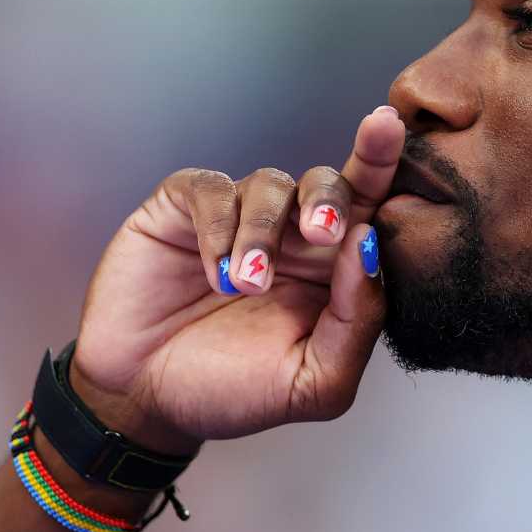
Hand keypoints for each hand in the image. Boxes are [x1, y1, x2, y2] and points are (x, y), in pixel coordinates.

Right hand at [66, 107, 404, 452]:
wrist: (143, 402)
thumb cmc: (231, 392)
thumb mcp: (314, 382)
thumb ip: (357, 321)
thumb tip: (369, 246)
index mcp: (331, 274)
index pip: (369, 210)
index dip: (382, 164)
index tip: (387, 128)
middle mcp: (290, 238)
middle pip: (327, 183)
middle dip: (329, 199)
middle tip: (320, 233)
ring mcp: (236, 219)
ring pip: (270, 186)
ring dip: (262, 235)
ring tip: (246, 286)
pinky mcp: (183, 210)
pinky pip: (212, 190)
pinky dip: (218, 227)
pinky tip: (215, 272)